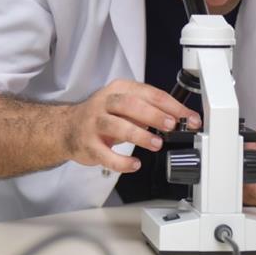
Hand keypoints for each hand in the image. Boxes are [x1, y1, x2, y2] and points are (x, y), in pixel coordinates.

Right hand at [62, 79, 199, 173]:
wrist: (66, 128)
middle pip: (131, 104)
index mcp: (119, 89)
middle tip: (172, 125)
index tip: (189, 118)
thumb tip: (179, 119)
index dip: (172, 106)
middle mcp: (105, 103)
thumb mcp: (125, 105)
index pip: (149, 93)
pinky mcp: (88, 145)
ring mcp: (94, 123)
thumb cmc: (102, 116)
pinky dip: (121, 161)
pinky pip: (105, 154)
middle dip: (154, 115)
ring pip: (117, 126)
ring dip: (140, 135)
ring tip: (156, 144)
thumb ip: (149, 110)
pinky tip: (134, 164)